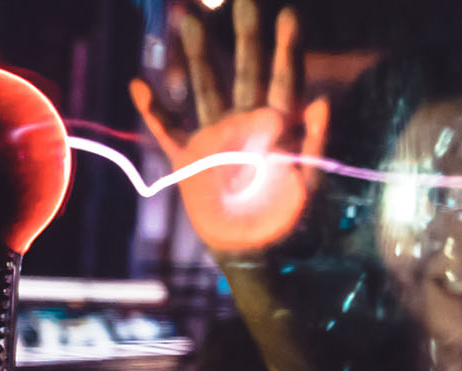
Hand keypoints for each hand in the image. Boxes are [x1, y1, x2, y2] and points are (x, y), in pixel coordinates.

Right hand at [129, 0, 328, 252]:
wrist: (255, 255)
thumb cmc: (289, 221)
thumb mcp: (308, 183)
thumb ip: (313, 143)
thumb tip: (320, 102)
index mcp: (277, 127)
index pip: (283, 79)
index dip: (287, 49)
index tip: (289, 15)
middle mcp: (245, 122)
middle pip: (244, 70)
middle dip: (244, 34)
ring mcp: (215, 137)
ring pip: (204, 86)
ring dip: (195, 55)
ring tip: (185, 18)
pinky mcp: (190, 158)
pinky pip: (167, 128)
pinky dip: (153, 108)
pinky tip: (140, 83)